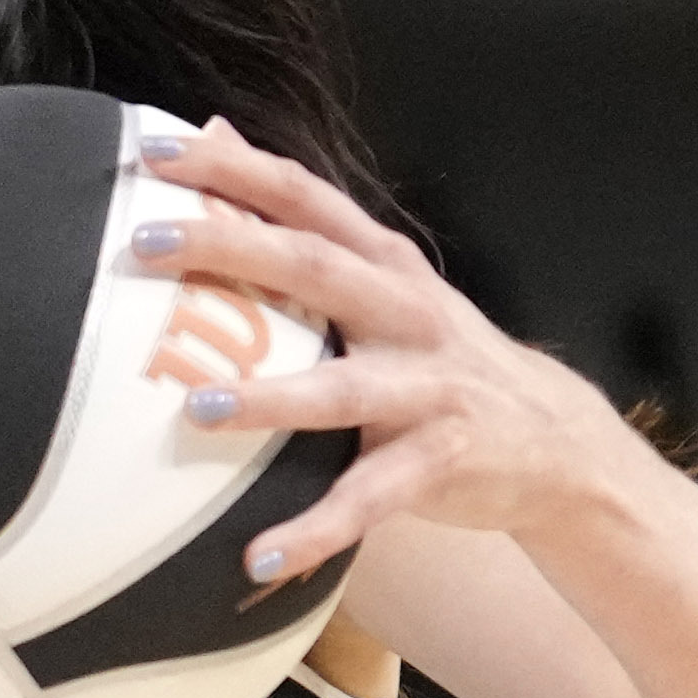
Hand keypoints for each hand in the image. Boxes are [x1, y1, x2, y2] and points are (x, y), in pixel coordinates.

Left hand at [126, 130, 637, 588]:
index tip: (153, 151)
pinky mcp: (444, 460)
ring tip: (196, 412)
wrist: (553, 441)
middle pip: (313, 266)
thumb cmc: (437, 360)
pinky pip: (372, 499)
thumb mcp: (384, 283)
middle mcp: (406, 311)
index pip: (304, 195)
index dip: (233, 168)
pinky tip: (262, 558)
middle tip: (143, 242)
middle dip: (230, 249)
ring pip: (343, 389)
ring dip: (269, 399)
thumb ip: (307, 227)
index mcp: (384, 262)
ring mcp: (429, 386)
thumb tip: (218, 139)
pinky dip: (318, 530)